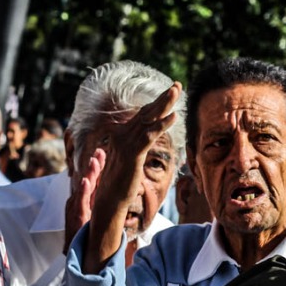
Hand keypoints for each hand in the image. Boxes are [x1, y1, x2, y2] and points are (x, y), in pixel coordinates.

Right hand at [63, 148, 104, 254]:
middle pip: (88, 179)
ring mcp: (76, 207)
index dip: (98, 166)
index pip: (93, 179)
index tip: (104, 152)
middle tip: (101, 151)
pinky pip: (79, 202)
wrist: (77, 250)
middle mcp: (80, 199)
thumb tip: (118, 190)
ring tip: (94, 161)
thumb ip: (101, 201)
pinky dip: (82, 190)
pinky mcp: (76, 216)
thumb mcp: (95, 213)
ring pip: (84, 187)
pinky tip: (85, 181)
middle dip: (95, 165)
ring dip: (89, 173)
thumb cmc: (86, 231)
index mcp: (86, 198)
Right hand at [83, 82, 181, 272]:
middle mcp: (122, 136)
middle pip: (146, 112)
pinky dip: (161, 125)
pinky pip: (148, 136)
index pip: (142, 115)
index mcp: (122, 136)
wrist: (108, 201)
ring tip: (176, 91)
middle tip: (177, 84)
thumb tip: (142, 140)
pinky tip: (173, 117)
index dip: (156, 103)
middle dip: (162, 98)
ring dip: (163, 104)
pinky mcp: (132, 155)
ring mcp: (126, 144)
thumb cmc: (118, 184)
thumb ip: (134, 147)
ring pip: (147, 119)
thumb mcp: (129, 161)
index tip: (169, 92)